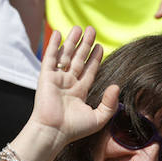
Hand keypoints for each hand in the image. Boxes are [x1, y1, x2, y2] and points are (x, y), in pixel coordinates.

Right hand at [28, 26, 118, 148]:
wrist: (53, 132)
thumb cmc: (74, 129)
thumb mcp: (98, 118)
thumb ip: (109, 104)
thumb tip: (116, 86)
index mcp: (79, 92)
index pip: (89, 71)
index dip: (95, 58)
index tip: (100, 46)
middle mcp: (68, 84)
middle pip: (78, 60)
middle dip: (85, 45)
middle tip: (91, 31)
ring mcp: (57, 80)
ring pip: (65, 56)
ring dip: (72, 42)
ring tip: (79, 28)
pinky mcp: (46, 77)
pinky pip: (50, 58)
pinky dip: (53, 45)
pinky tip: (58, 33)